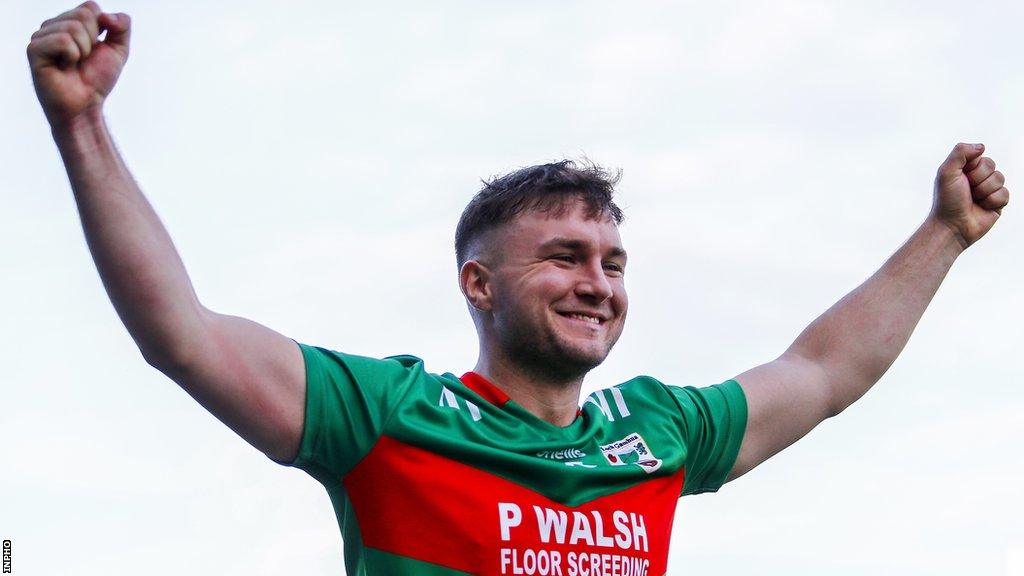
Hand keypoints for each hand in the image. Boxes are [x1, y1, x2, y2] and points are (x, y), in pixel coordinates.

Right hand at [27, 1, 130, 126]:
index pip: (91, 7)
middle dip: (93, 41)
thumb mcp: (118, 50)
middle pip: (83, 15)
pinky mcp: (34, 49)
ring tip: (73, 64)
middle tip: (83, 59)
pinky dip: (72, 56)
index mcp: (69, 21)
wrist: (85, 105)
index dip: (102, 29)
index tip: (96, 48)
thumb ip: (122, 26)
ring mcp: (40, 36)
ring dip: (83, 51)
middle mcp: (52, 26)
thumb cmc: (97, 79)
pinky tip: (64, 66)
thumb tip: (106, 15)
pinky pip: (62, 41)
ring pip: (73, 27)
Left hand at [931, 142, 1009, 249]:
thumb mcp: (946, 172)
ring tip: (974, 200)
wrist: (952, 226)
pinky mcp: (997, 203)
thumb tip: (982, 146)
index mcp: (963, 169)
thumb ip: (960, 152)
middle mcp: (976, 178)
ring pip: (1000, 178)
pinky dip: (993, 200)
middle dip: (978, 179)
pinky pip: (1005, 193)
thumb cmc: (946, 200)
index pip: (979, 155)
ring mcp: (988, 190)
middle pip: (991, 165)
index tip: (960, 177)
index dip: (971, 166)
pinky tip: (983, 207)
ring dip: (984, 191)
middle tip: (967, 190)